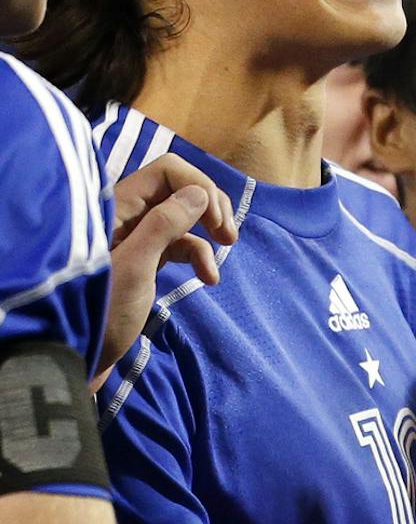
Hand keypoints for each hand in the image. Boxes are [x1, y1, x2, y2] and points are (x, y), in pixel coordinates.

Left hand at [98, 156, 237, 381]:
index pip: (167, 172)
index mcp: (118, 207)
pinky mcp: (148, 259)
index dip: (199, 186)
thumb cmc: (103, 309)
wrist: (81, 351)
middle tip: (227, 235)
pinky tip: (209, 279)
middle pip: (179, 188)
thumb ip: (164, 225)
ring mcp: (139, 237)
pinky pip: (181, 245)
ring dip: (209, 232)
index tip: (215, 220)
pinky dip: (200, 257)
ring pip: (185, 216)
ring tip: (227, 250)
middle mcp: (128, 214)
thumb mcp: (135, 266)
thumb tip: (200, 193)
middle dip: (210, 206)